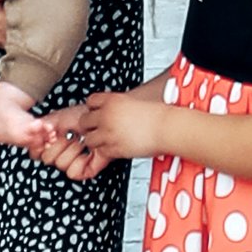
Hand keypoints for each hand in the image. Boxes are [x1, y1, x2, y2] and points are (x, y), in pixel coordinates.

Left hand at [41, 87, 166, 174]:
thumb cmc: (157, 116)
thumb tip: (111, 113)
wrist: (167, 128)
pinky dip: (106, 151)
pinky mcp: (113, 148)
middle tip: (100, 130)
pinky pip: (100, 151)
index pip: (90, 101)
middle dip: (90, 126)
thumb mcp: (133, 103)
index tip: (98, 113)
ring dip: (96, 141)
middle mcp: (107, 115)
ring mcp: (108, 132)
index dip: (94, 109)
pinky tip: (116, 148)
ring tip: (108, 141)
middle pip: (84, 121)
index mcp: (112, 100)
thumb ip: (118, 107)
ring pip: (89, 139)